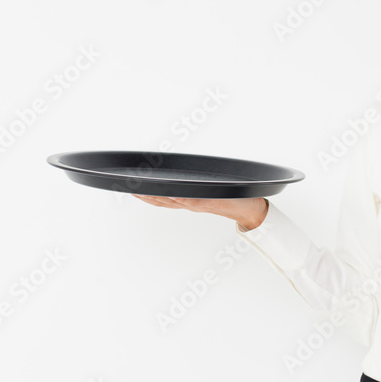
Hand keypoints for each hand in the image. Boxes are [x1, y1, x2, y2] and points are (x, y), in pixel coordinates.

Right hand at [131, 194, 268, 230]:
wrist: (252, 209)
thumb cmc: (235, 198)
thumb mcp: (213, 190)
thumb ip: (200, 184)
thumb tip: (192, 172)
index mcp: (191, 199)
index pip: (164, 197)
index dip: (147, 194)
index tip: (131, 187)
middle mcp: (192, 203)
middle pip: (163, 200)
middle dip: (145, 194)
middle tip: (129, 187)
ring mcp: (200, 203)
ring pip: (173, 200)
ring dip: (157, 196)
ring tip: (141, 190)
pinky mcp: (211, 202)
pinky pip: (192, 200)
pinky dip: (180, 197)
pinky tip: (170, 194)